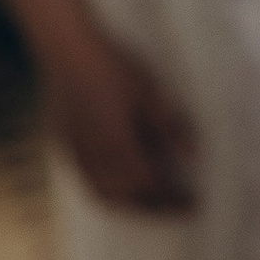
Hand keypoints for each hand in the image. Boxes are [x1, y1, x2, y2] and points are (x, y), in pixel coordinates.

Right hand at [44, 28, 195, 214]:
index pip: (149, 186)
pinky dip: (108, 192)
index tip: (194, 207)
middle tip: (178, 209)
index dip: (172, 200)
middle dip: (154, 208)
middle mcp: (93, 158)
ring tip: (153, 205)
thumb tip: (193, 156)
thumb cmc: (111, 67)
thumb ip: (170, 126)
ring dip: (130, 205)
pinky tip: (121, 187)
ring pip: (103, 194)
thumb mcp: (149, 93)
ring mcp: (75, 153)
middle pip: (126, 198)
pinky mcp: (65, 145)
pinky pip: (87, 182)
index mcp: (117, 147)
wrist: (66, 50)